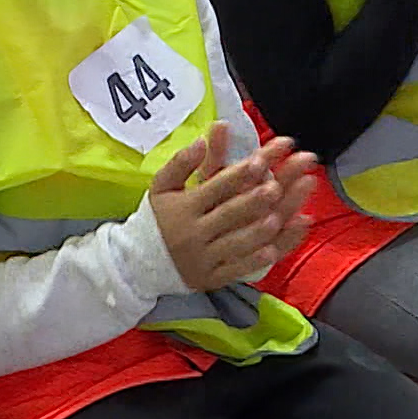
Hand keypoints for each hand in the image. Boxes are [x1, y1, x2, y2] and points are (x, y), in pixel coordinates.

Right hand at [150, 122, 314, 292]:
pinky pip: (235, 269)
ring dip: (258, 231)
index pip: (214, 187)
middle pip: (228, 214)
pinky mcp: (211, 277)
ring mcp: (204, 257)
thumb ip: (180, 162)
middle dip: (253, 200)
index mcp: (184, 207)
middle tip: (276, 187)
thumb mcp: (161, 186)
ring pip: (235, 243)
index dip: (238, 175)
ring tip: (278, 218)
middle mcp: (194, 232)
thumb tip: (200, 141)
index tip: (260, 161)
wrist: (139, 261)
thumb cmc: (157, 218)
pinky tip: (272, 251)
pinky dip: (254, 260)